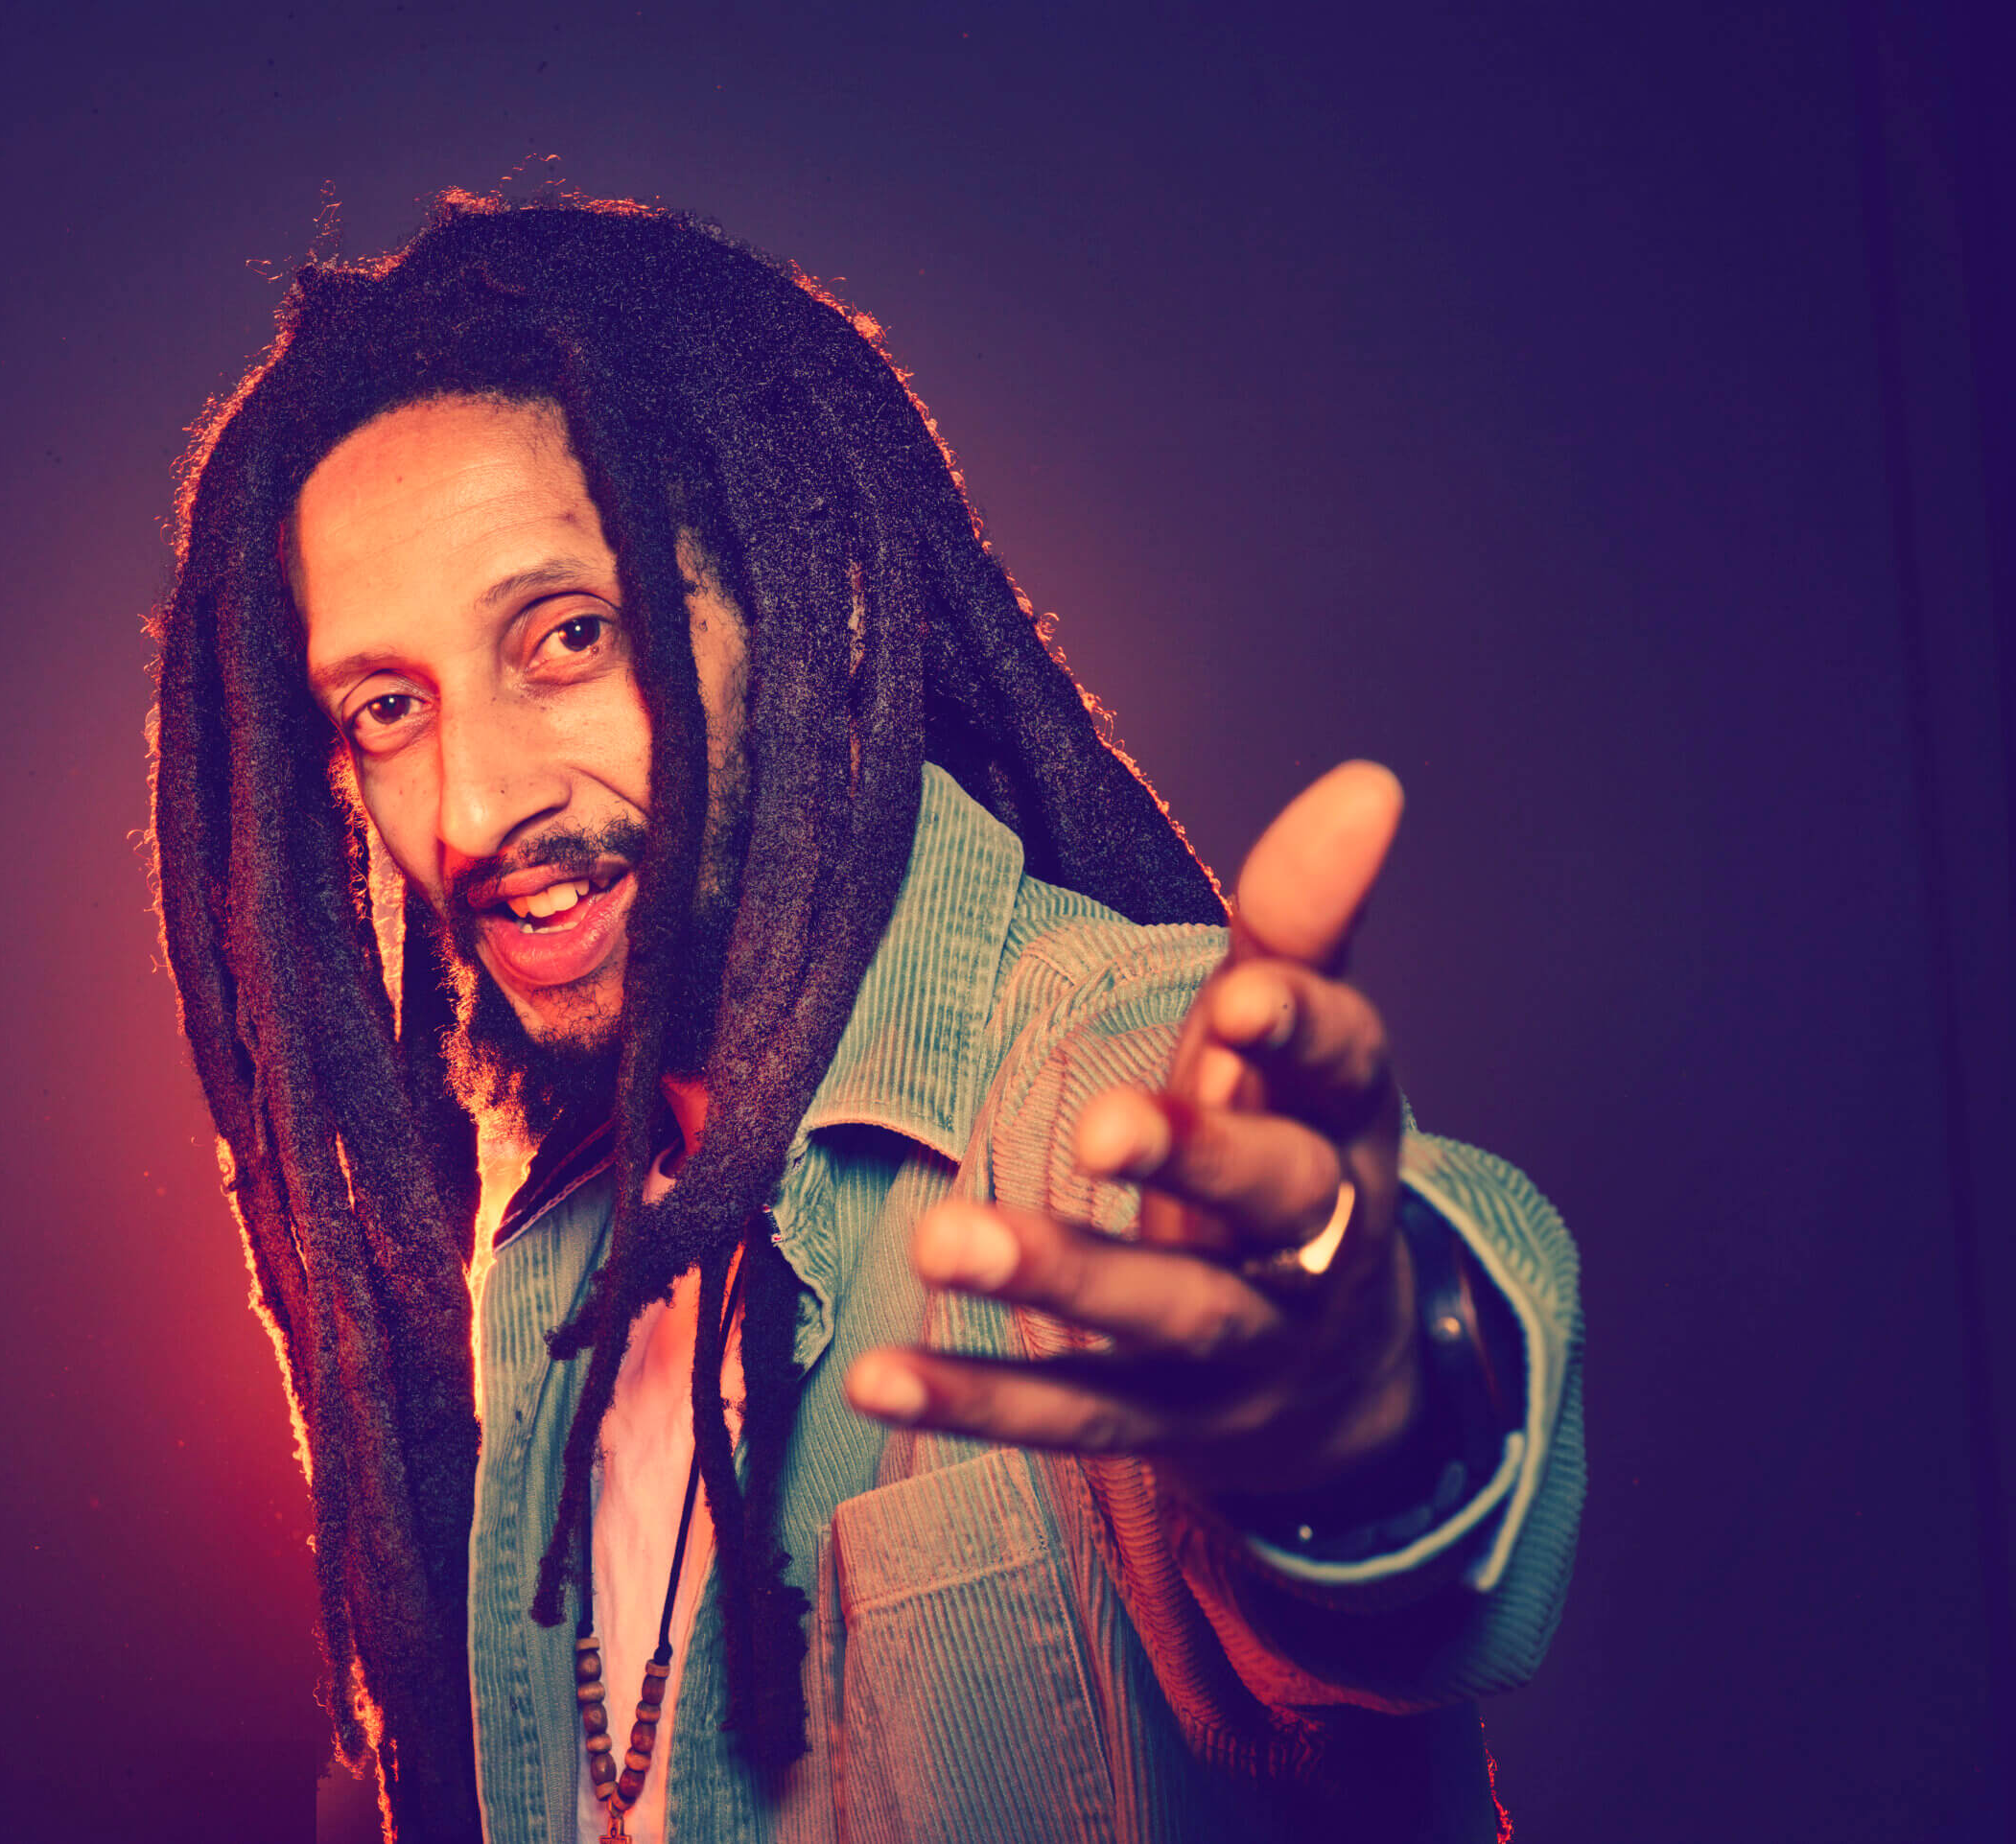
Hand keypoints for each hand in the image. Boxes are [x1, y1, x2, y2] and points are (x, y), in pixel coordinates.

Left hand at [844, 762, 1421, 1506]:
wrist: (1333, 1373)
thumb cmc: (1287, 1149)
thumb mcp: (1296, 1040)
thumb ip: (1302, 920)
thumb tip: (1368, 778)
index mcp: (1347, 1127)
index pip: (1345, 1073)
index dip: (1300, 1032)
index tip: (1241, 996)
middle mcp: (1311, 1242)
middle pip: (1270, 1201)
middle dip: (1192, 1161)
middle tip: (1103, 1126)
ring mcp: (1240, 1349)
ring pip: (1163, 1319)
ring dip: (1057, 1279)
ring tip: (942, 1241)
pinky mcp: (1160, 1425)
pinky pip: (1068, 1418)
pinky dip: (975, 1402)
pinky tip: (876, 1380)